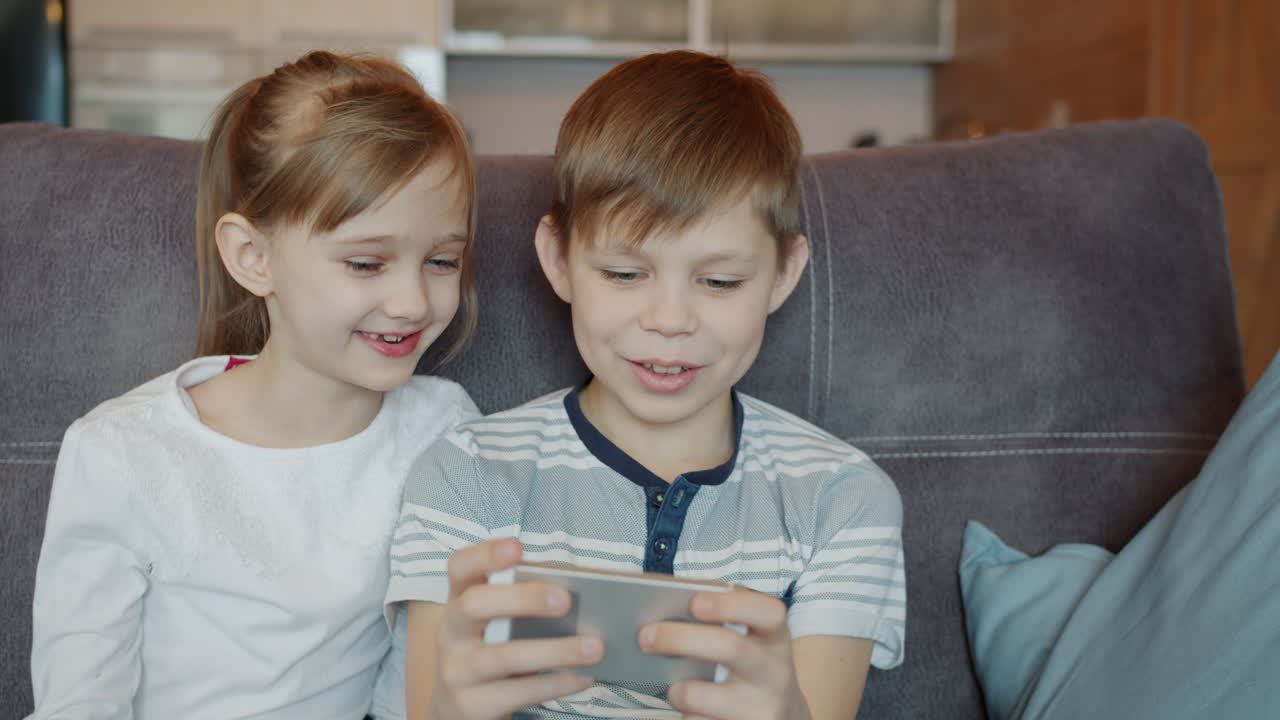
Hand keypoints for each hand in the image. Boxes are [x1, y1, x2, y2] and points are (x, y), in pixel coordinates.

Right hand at [424, 539, 603, 719]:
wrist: (458, 708)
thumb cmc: (490, 653)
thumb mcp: (493, 626)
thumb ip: (520, 605)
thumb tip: (576, 593)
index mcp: (459, 602)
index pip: (459, 568)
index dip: (484, 554)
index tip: (518, 547)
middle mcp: (451, 633)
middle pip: (476, 604)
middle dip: (523, 598)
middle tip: (567, 601)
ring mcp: (457, 671)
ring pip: (505, 656)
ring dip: (556, 650)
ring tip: (595, 647)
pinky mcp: (471, 705)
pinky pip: (519, 693)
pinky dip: (557, 683)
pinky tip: (584, 676)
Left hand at [637, 589, 810, 719]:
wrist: (780, 715)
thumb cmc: (752, 667)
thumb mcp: (753, 641)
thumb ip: (722, 621)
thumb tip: (666, 613)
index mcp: (774, 637)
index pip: (767, 612)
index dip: (730, 605)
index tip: (694, 603)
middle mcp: (774, 671)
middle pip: (729, 646)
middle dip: (680, 638)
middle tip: (645, 636)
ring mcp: (762, 707)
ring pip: (702, 695)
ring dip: (677, 690)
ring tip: (673, 688)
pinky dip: (685, 716)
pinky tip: (688, 712)